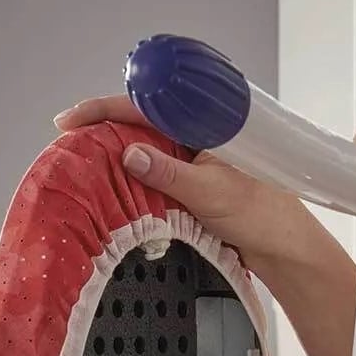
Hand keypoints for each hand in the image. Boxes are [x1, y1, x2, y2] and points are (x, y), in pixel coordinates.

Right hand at [53, 96, 321, 271]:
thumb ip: (168, 173)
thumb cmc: (263, 215)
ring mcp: (197, 159)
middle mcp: (200, 136)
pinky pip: (156, 174)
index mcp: (207, 123)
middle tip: (71, 145)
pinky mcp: (195, 183)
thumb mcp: (209, 192)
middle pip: (142, 123)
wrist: (285, 250)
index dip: (105, 109)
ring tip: (85, 167)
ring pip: (148, 149)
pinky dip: (134, 180)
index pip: (148, 105)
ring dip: (118, 158)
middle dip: (105, 131)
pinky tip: (116, 190)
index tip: (70, 120)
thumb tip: (128, 153)